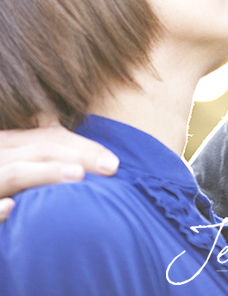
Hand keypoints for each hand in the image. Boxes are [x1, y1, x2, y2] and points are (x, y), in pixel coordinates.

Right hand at [0, 122, 118, 220]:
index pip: (51, 138)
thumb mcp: (12, 155)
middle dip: (78, 154)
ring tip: (78, 176)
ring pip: (17, 172)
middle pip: (41, 149)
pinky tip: (12, 209)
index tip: (114, 161)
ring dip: (46, 173)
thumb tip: (49, 120)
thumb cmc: (0, 176)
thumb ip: (30, 146)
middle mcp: (0, 153)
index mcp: (9, 144)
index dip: (83, 145)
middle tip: (112, 166)